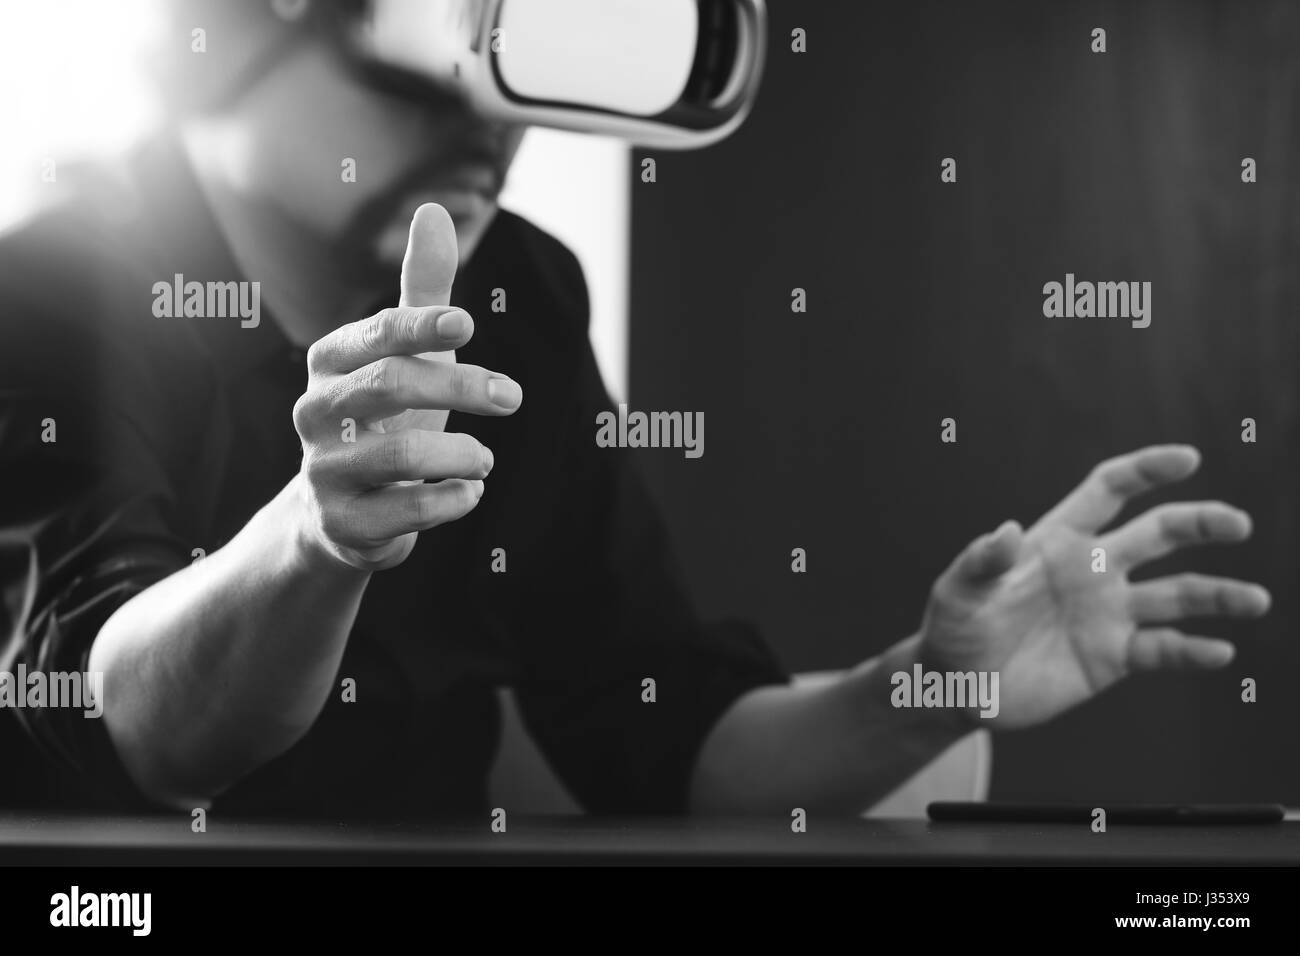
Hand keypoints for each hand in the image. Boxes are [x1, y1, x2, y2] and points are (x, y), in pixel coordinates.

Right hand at [291, 203, 523, 570]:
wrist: (343, 514)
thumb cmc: (385, 418)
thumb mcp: (405, 356)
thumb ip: (422, 292)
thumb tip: (432, 210)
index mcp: (330, 362)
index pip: (377, 334)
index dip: (422, 326)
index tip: (469, 324)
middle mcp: (315, 412)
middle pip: (391, 386)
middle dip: (461, 387)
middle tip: (513, 396)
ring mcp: (323, 472)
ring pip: (401, 453)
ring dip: (461, 453)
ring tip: (485, 458)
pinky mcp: (343, 525)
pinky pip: (407, 510)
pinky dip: (452, 498)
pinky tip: (471, 491)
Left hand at [919, 445, 1269, 728]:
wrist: (957, 688)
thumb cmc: (953, 629)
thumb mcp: (957, 592)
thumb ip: (982, 562)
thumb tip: (1007, 530)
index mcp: (1059, 539)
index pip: (1109, 490)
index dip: (1146, 470)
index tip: (1186, 458)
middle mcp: (1095, 569)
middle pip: (1160, 533)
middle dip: (1201, 522)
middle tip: (1237, 523)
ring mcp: (1109, 612)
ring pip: (1178, 594)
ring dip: (1219, 594)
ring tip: (1255, 599)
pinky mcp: (1115, 656)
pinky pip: (1164, 649)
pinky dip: (1193, 651)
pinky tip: (1218, 651)